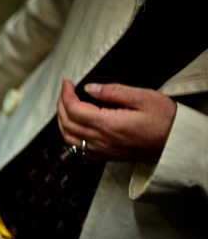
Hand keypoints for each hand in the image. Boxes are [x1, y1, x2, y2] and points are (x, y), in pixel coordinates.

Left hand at [57, 79, 176, 162]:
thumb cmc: (166, 119)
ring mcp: (103, 151)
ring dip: (62, 121)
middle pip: (67, 123)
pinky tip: (74, 128)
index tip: (67, 82)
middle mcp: (102, 140)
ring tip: (65, 106)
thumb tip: (89, 88)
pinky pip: (79, 151)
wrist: (178, 143)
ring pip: (69, 139)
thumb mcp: (144, 97)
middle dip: (61, 105)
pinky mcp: (107, 157)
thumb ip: (113, 92)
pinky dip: (70, 138)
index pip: (74, 109)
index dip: (65, 94)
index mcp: (108, 124)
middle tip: (65, 91)